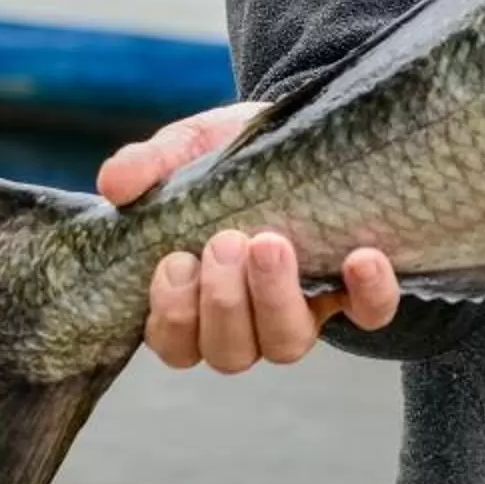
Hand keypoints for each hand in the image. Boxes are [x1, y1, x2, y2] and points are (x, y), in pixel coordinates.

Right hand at [97, 101, 400, 372]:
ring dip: (276, 299)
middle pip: (230, 352)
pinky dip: (369, 293)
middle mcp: (249, 320)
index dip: (173, 316)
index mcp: (196, 299)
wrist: (304, 131)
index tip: (175, 261)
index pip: (176, 343)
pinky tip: (361, 257)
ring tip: (271, 244)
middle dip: (223, 303)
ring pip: (286, 345)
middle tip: (225, 241)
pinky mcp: (356, 289)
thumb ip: (150, 164)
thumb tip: (114, 183)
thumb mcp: (190, 148)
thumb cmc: (235, 155)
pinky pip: (370, 314)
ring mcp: (303, 308)